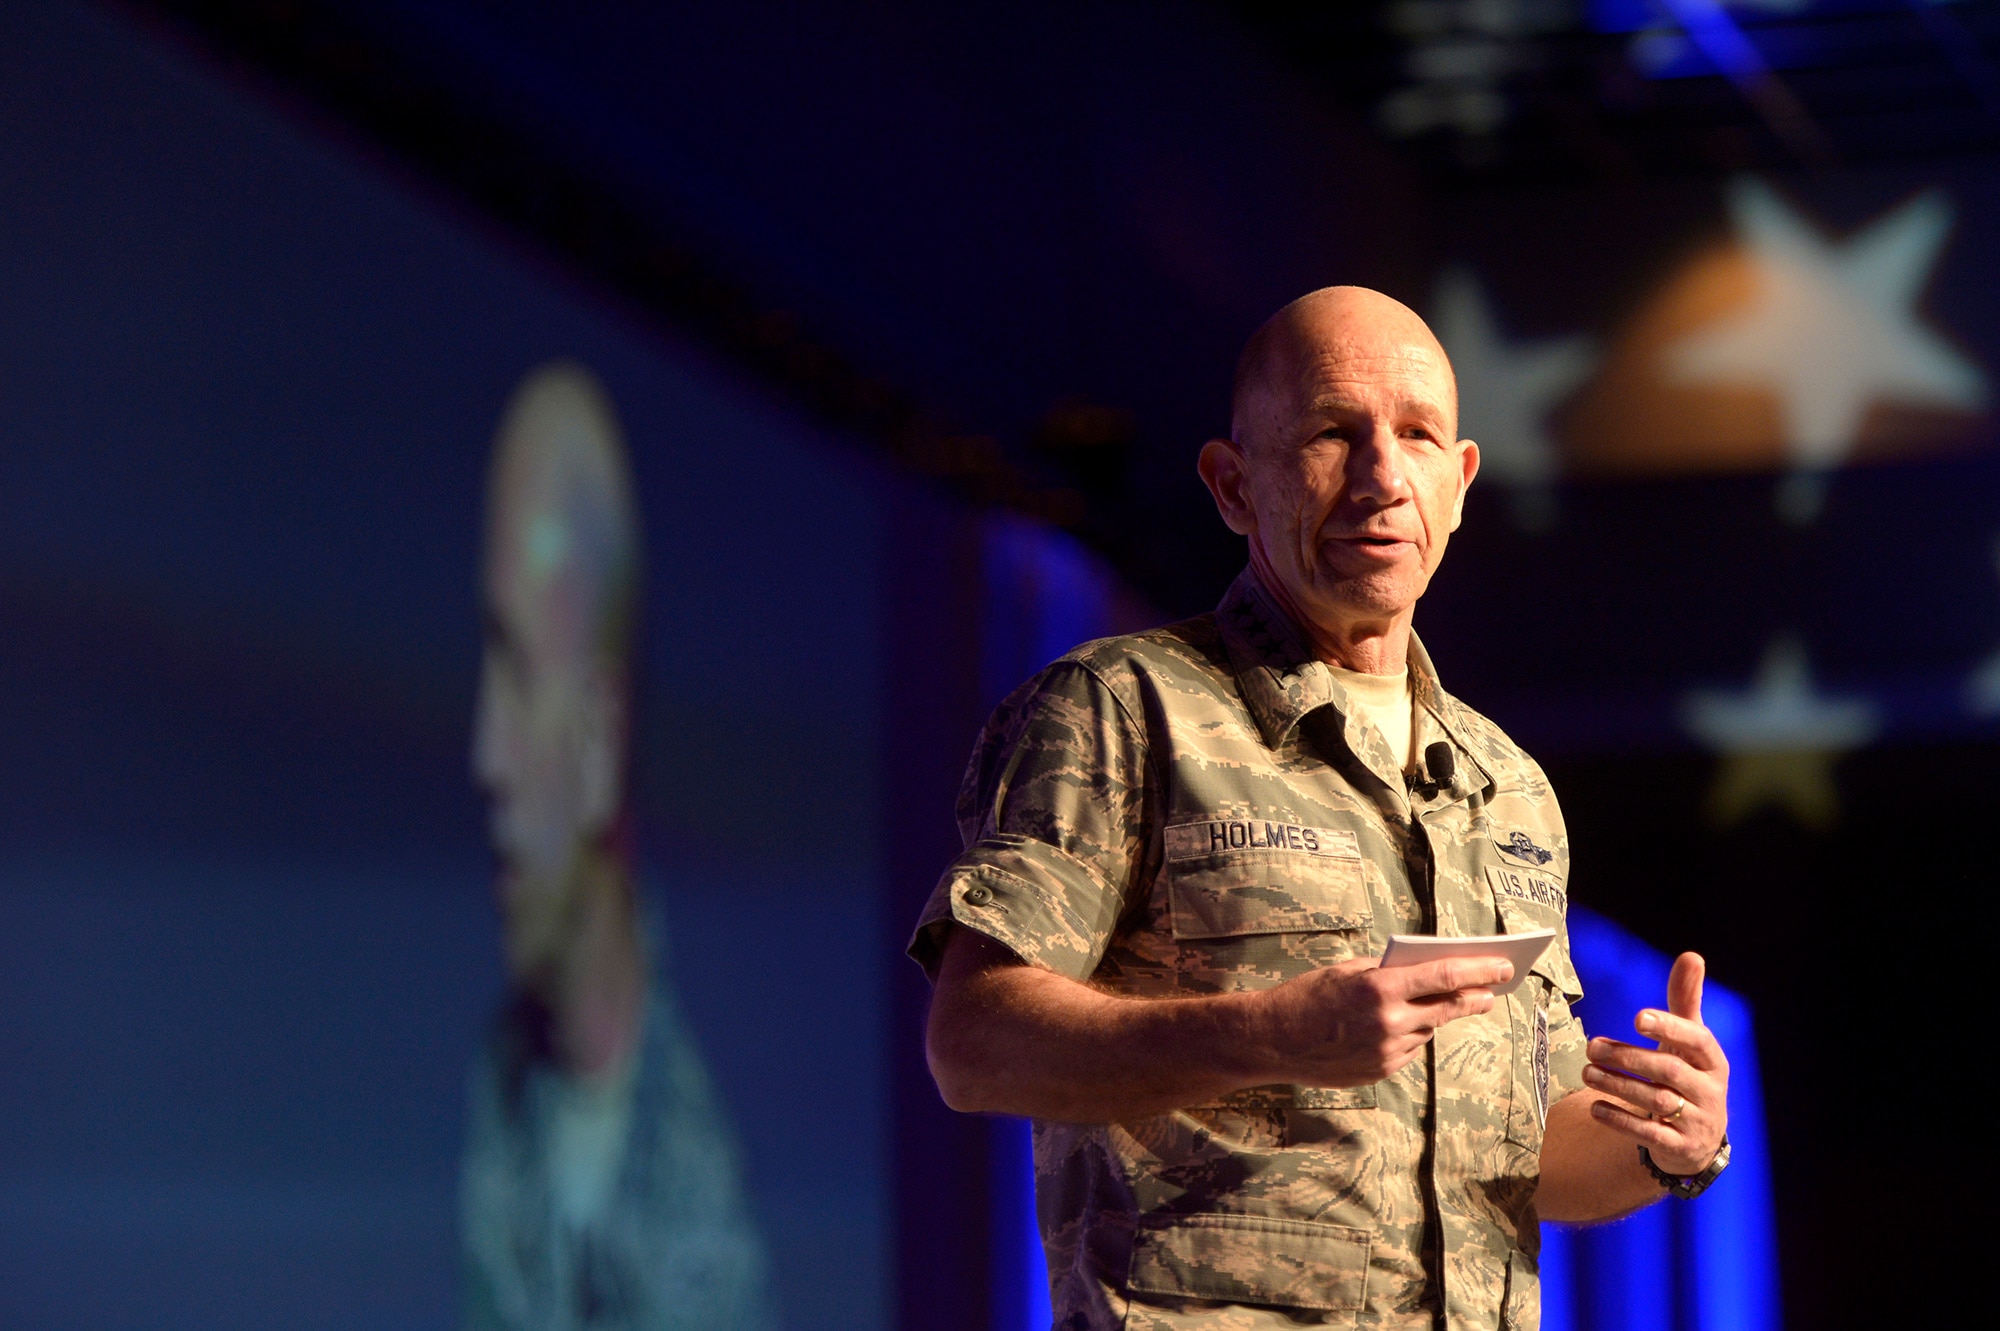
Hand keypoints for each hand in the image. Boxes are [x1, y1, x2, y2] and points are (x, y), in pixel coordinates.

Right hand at [1264, 954, 1513, 1087]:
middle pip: (1448, 1008)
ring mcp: (1387, 1050)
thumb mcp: (1346, 971)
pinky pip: (1408, 1049)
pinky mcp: (1381, 1071)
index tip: (1502, 965)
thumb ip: (1386, 973)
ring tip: (1430, 1004)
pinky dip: (1408, 1035)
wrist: (1273, 1040)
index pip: (1443, 976)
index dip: (1478, 970)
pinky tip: (1393, 1027)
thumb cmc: (1307, 996)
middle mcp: (1389, 1021)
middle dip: (1476, 996)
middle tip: (1493, 989)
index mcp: (1380, 987)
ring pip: (1427, 1029)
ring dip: (1432, 1015)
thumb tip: (1424, 974)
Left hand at [1582, 951, 1729, 1174]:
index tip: (1637, 1017)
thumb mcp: (1689, 1043)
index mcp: (1712, 1061)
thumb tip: (1692, 956)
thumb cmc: (1687, 1075)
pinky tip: (1595, 1106)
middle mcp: (1710, 1091)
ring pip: (1656, 1100)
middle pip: (1668, 1070)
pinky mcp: (1680, 1147)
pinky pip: (1649, 1133)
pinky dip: (1621, 1119)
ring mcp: (1697, 1121)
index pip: (1696, 1039)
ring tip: (1586, 1072)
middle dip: (1627, 1056)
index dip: (1669, 1027)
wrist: (1698, 1139)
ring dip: (1617, 1084)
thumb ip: (1685, 1001)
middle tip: (1591, 1048)